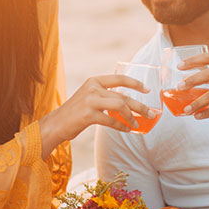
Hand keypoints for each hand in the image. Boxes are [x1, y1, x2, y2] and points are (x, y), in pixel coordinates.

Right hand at [39, 75, 154, 157]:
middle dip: (140, 106)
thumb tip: (129, 105)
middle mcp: (93, 88)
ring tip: (138, 124)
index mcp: (94, 81)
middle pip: (123, 96)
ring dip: (132, 116)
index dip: (136, 83)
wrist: (56, 124)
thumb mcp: (89, 97)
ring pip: (120, 106)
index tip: (147, 89)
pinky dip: (121, 126)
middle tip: (151, 114)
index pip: (120, 78)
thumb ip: (106, 97)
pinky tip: (126, 130)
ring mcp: (90, 100)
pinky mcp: (88, 115)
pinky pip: (111, 120)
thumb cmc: (75, 113)